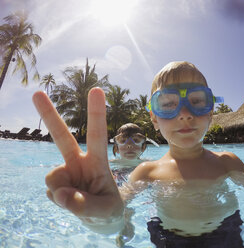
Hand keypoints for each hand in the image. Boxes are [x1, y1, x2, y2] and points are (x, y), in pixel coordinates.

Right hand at [33, 88, 122, 218]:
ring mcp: (66, 172)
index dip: (96, 113)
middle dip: (49, 115)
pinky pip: (52, 193)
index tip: (96, 90)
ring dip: (62, 194)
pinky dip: (60, 201)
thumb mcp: (106, 211)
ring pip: (52, 178)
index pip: (97, 135)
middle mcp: (80, 162)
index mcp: (98, 161)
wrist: (100, 221)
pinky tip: (71, 202)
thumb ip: (85, 205)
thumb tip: (60, 194)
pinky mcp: (57, 184)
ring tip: (79, 201)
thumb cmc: (109, 210)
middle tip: (37, 93)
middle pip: (62, 138)